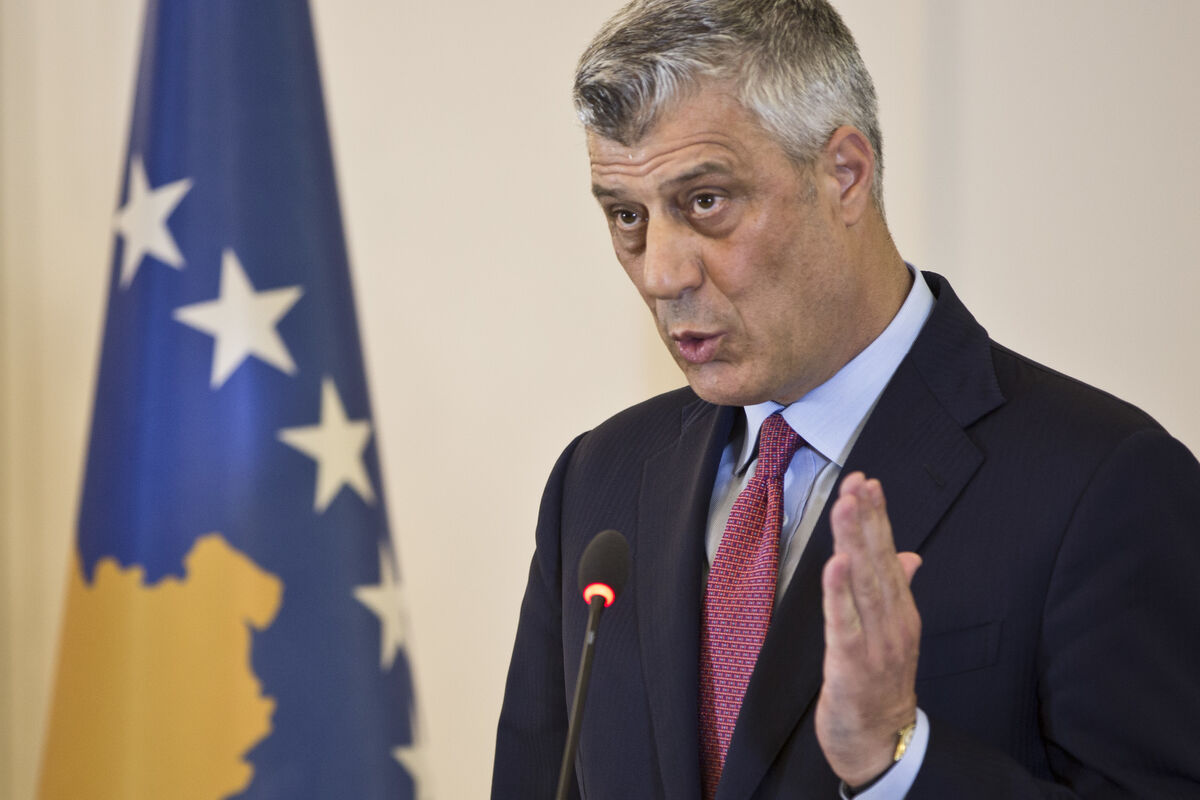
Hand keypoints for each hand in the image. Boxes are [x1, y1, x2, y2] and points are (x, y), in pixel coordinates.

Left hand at [815, 472, 921, 787]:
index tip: (867, 481)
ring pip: (864, 584)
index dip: (878, 517)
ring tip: (847, 506)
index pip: (888, 553)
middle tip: (858, 482)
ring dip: (855, 543)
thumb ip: (896, 589)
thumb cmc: (881, 683)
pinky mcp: (853, 663)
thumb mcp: (892, 631)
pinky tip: (835, 563)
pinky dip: (840, 592)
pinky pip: (845, 622)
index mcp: (900, 609)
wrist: (883, 742)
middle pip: (879, 561)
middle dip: (868, 519)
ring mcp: (876, 641)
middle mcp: (893, 620)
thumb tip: (907, 554)